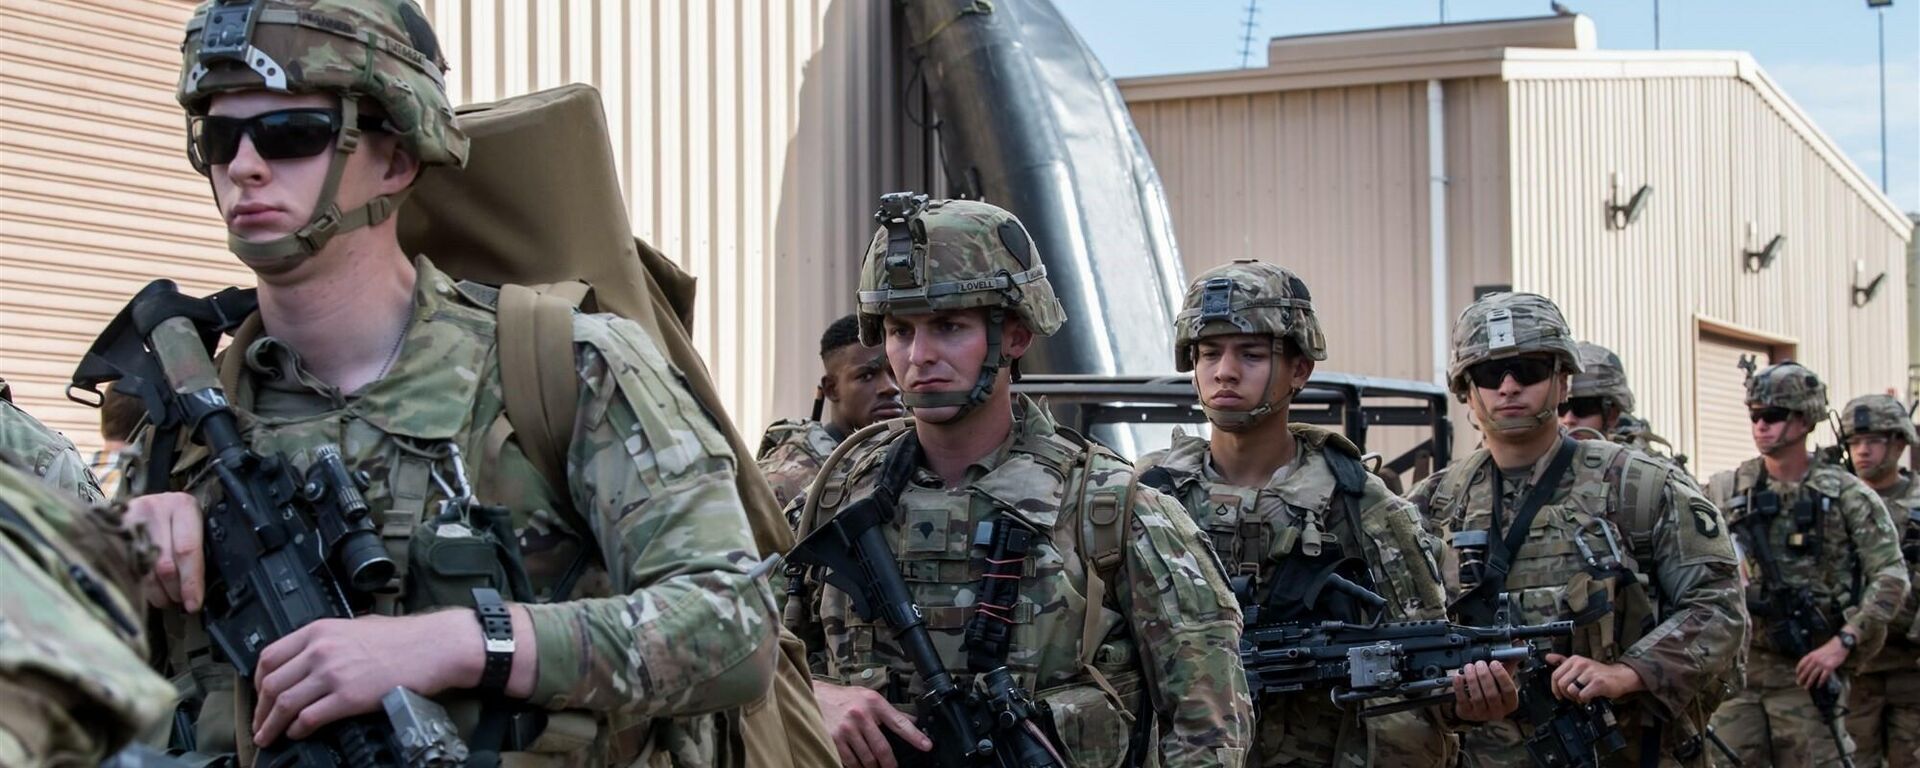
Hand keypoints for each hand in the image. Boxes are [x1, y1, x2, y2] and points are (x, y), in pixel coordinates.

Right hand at [125, 492, 205, 611]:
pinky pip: (125, 568)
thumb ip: (198, 550)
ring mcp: (129, 519)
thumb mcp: (195, 524)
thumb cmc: (179, 517)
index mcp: (183, 506)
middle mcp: (154, 509)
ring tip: (166, 598)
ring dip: (157, 593)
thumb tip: (198, 590)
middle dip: (174, 590)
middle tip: (180, 600)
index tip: (193, 604)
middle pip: (164, 564)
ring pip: (143, 570)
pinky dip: (138, 585)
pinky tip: (147, 591)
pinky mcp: (111, 532)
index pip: (187, 550)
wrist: (149, 500)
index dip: (190, 582)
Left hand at [252, 611, 480, 745]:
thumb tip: (311, 659)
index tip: (260, 694)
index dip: (257, 681)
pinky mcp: (347, 698)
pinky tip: (297, 734)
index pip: (269, 657)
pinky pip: (308, 718)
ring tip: (269, 737)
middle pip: (271, 683)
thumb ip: (329, 640)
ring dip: (271, 725)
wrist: (433, 647)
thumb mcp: (356, 626)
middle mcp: (320, 650)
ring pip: (284, 704)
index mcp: (319, 630)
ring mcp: (333, 674)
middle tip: (260, 722)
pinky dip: (297, 730)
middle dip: (260, 709)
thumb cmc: (404, 638)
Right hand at [813, 680, 930, 767]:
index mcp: (873, 703)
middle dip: (890, 764)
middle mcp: (861, 716)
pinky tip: (860, 765)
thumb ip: (889, 710)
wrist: (815, 696)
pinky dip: (857, 766)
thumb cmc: (844, 698)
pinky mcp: (835, 740)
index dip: (914, 736)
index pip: (899, 722)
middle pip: (882, 748)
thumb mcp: (868, 697)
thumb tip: (911, 720)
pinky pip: (851, 761)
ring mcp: (847, 729)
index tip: (926, 745)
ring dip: (873, 767)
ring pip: (867, 759)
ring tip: (876, 767)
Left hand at [1451, 659, 1520, 720]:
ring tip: (1469, 667)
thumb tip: (1518, 644)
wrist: (1476, 706)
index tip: (1494, 663)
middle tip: (1480, 664)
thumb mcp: (1503, 679)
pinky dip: (1460, 687)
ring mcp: (1481, 714)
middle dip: (1484, 676)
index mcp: (1510, 703)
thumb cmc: (1493, 690)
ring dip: (1472, 679)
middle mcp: (1497, 711)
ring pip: (1477, 697)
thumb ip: (1509, 663)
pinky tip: (1459, 676)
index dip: (1501, 675)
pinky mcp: (1467, 713)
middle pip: (1492, 694)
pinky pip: (1463, 700)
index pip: (1509, 690)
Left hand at [1546, 654, 1645, 702]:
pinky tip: (1589, 697)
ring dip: (1575, 697)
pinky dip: (1584, 700)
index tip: (1559, 694)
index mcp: (1574, 660)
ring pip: (1570, 690)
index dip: (1555, 688)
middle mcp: (1581, 664)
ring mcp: (1590, 673)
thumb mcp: (1580, 664)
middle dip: (1566, 694)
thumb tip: (1548, 657)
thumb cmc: (1599, 673)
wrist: (1620, 676)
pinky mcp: (1598, 683)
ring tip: (1582, 696)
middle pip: (1561, 684)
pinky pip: (1582, 695)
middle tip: (1574, 696)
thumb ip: (1563, 661)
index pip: (1555, 675)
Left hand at [1795, 636, 1848, 690]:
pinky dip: (1820, 682)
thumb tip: (1809, 665)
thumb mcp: (1818, 651)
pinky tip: (1818, 685)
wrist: (1840, 645)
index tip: (1796, 675)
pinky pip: (1823, 677)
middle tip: (1799, 683)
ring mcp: (1822, 664)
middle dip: (1801, 678)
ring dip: (1809, 682)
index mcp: (1811, 655)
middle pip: (1805, 671)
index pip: (1801, 664)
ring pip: (1813, 675)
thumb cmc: (1830, 648)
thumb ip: (1813, 658)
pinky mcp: (1829, 667)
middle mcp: (1815, 660)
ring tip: (1806, 687)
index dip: (1798, 670)